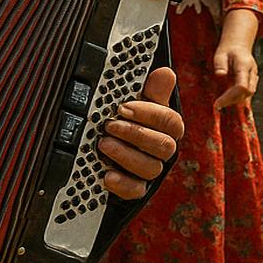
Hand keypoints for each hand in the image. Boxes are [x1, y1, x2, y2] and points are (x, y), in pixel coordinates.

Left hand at [99, 66, 184, 199]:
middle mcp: (160, 150)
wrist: (92, 149)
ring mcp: (148, 170)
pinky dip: (122, 184)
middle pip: (164, 146)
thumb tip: (166, 71)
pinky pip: (136, 190)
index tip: (123, 107)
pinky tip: (107, 176)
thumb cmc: (118, 119)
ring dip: (126, 155)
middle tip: (110, 125)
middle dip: (136, 134)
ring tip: (103, 145)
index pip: (170, 121)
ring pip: (150, 168)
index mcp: (163, 127)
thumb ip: (149, 91)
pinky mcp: (134, 188)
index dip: (149, 113)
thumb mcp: (130, 102)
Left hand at [213, 40, 258, 108]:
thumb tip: (220, 75)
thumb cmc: (227, 50)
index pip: (241, 86)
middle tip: (217, 105)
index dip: (230, 96)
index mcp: (244, 66)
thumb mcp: (220, 54)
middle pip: (246, 93)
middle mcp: (252, 73)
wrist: (239, 45)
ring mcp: (254, 77)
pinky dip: (239, 98)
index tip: (218, 103)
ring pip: (249, 94)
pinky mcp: (252, 81)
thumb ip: (220, 64)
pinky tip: (229, 102)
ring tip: (221, 103)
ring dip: (236, 100)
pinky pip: (248, 93)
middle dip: (232, 100)